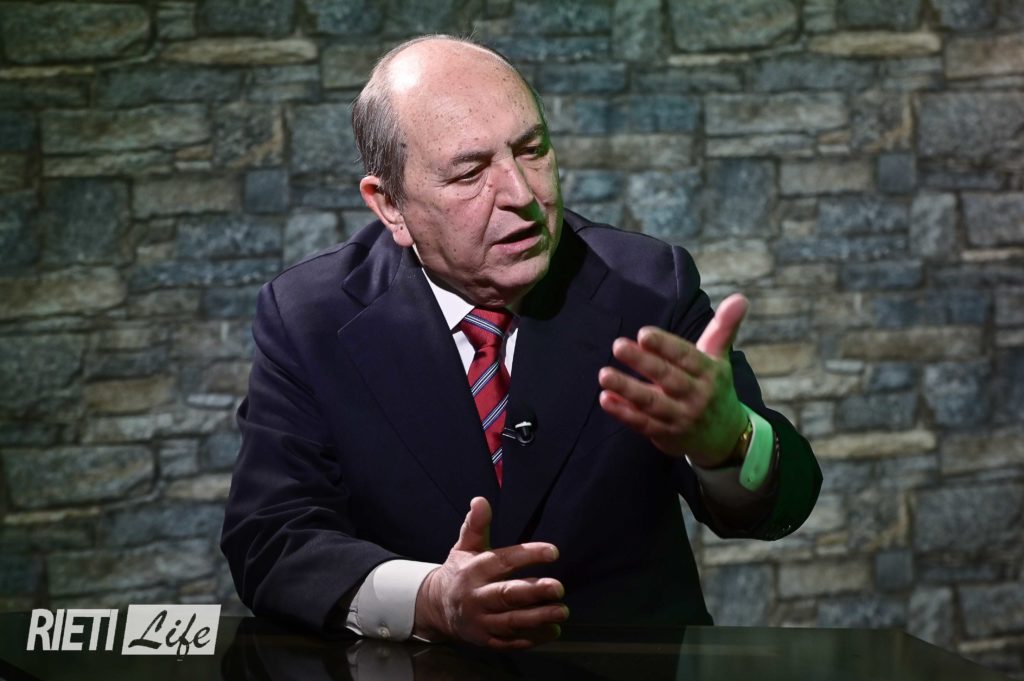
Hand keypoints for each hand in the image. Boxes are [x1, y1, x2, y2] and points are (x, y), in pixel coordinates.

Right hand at [413, 497, 567, 648]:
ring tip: (562, 611)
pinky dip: (531, 638)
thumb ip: (475, 525)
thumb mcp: (464, 546)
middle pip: (506, 595)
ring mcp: (480, 621)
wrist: (434, 607)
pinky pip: (509, 642)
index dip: (527, 555)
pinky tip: (551, 630)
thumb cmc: (459, 572)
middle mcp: (476, 596)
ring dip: (537, 618)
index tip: (553, 551)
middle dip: (533, 592)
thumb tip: (480, 500)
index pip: (503, 561)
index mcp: (474, 570)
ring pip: (510, 621)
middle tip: (558, 587)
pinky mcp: (484, 640)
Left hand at [598, 293, 750, 466]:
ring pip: (652, 403)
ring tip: (604, 375)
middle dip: (643, 363)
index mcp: (709, 373)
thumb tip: (740, 298)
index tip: (644, 334)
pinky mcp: (665, 434)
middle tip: (618, 346)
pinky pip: (642, 424)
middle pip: (668, 378)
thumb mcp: (720, 358)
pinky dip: (623, 413)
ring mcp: (680, 417)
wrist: (725, 438)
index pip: (687, 357)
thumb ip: (723, 328)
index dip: (666, 346)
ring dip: (627, 389)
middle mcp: (696, 396)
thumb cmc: (714, 388)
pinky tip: (605, 399)